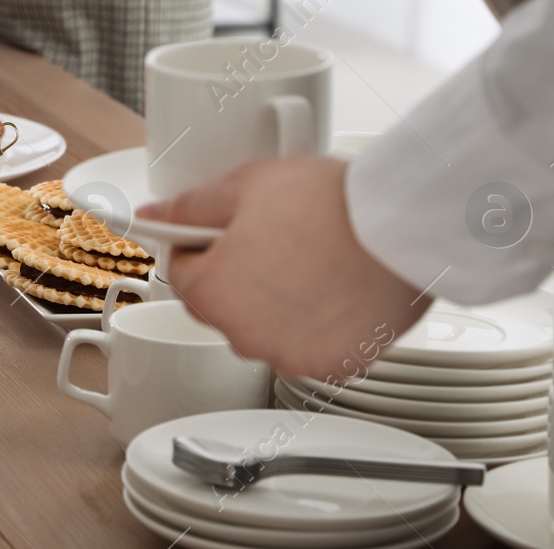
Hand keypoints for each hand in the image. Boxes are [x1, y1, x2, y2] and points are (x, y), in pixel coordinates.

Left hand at [145, 157, 429, 377]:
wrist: (399, 224)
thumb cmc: (328, 205)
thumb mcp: (242, 187)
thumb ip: (189, 207)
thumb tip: (153, 216)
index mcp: (212, 294)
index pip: (184, 274)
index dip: (205, 246)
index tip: (226, 233)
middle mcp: (245, 336)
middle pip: (225, 305)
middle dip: (242, 275)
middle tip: (278, 240)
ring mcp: (292, 356)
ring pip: (268, 329)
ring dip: (279, 303)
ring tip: (313, 261)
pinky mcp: (335, 366)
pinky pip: (312, 345)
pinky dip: (319, 324)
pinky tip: (336, 288)